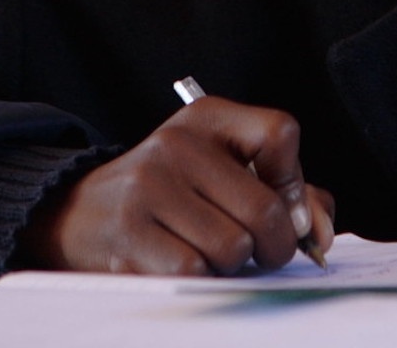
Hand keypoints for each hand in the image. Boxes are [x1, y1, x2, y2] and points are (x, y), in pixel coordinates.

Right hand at [21, 97, 334, 274]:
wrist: (78, 214)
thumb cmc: (171, 195)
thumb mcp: (222, 170)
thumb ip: (286, 192)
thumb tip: (318, 232)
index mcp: (206, 117)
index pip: (280, 134)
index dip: (295, 182)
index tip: (285, 207)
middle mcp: (176, 144)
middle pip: (264, 208)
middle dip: (275, 245)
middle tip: (261, 252)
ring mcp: (148, 187)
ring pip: (233, 246)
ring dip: (232, 265)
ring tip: (208, 251)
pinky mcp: (129, 233)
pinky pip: (195, 271)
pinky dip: (200, 279)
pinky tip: (182, 263)